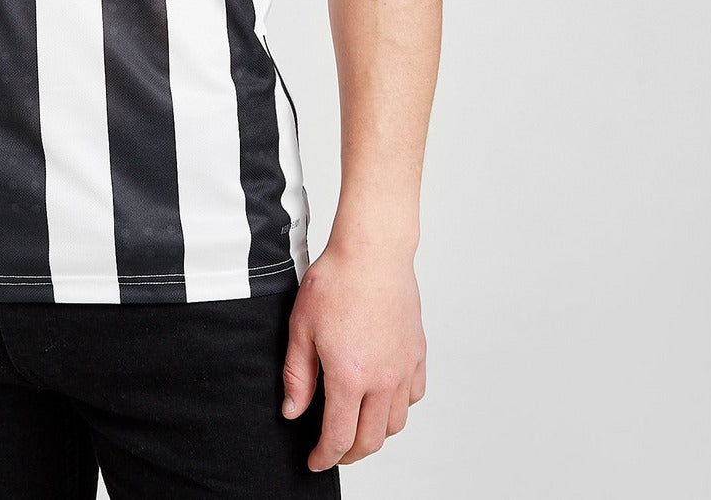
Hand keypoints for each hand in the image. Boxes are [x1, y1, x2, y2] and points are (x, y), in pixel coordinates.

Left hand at [281, 239, 426, 471]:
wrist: (372, 251)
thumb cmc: (336, 281)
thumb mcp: (301, 328)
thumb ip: (297, 376)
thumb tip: (293, 411)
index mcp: (350, 377)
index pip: (339, 436)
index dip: (325, 456)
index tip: (315, 460)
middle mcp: (382, 379)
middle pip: (371, 439)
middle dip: (350, 453)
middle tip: (335, 451)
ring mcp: (404, 367)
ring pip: (396, 423)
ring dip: (376, 434)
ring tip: (359, 427)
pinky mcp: (417, 353)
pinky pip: (414, 396)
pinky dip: (399, 407)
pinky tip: (385, 399)